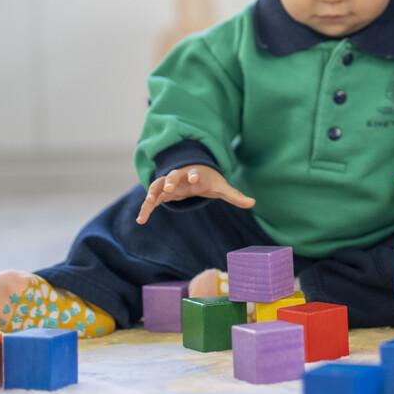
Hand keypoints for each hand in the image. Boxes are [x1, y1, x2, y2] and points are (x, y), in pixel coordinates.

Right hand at [137, 165, 255, 224]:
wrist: (193, 173)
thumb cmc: (208, 181)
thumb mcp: (221, 188)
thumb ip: (235, 195)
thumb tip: (253, 203)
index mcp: (195, 174)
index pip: (193, 172)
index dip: (193, 174)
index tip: (193, 177)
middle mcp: (179, 177)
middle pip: (173, 176)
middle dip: (170, 180)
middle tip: (168, 187)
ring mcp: (168, 184)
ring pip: (158, 186)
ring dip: (153, 193)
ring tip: (148, 203)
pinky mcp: (161, 193)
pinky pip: (151, 200)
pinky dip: (146, 209)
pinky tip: (140, 221)